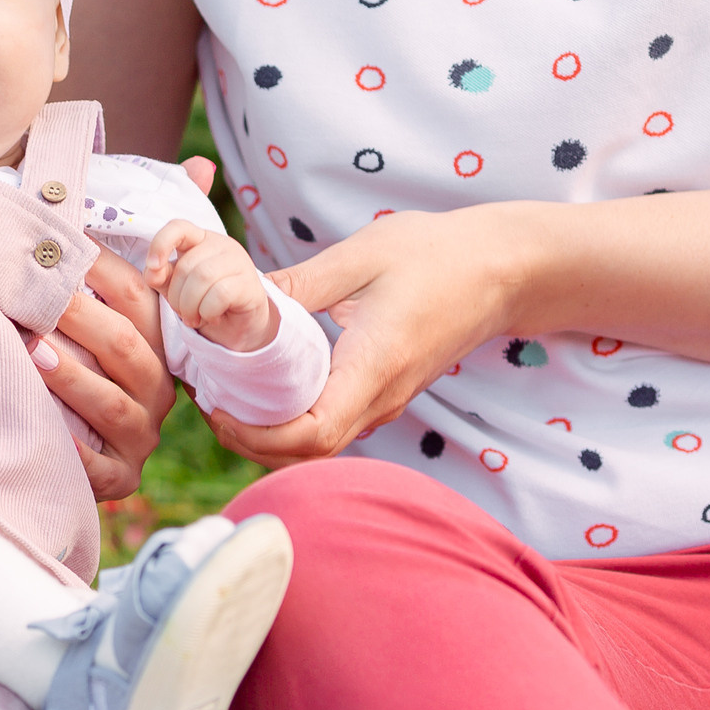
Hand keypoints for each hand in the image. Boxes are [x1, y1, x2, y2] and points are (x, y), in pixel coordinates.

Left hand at [34, 250, 175, 499]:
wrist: (87, 458)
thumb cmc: (81, 376)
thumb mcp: (94, 335)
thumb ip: (88, 290)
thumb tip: (95, 213)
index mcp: (154, 347)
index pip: (137, 298)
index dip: (102, 267)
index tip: (62, 242)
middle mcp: (156, 390)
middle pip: (125, 347)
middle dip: (80, 317)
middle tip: (35, 295)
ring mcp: (140, 436)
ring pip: (112, 404)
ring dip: (71, 377)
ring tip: (31, 351)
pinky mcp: (120, 478)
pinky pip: (99, 467)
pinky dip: (76, 452)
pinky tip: (48, 432)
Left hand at [144, 220, 277, 351]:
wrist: (238, 328)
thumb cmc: (204, 303)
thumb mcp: (175, 288)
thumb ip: (160, 276)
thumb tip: (152, 271)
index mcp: (199, 239)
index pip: (178, 227)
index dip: (160, 244)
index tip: (152, 267)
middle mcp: (221, 244)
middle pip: (186, 265)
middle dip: (176, 296)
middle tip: (182, 313)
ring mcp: (238, 261)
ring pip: (203, 277)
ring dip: (190, 306)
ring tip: (194, 318)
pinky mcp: (249, 283)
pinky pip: (220, 294)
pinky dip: (208, 312)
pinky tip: (211, 317)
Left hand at [207, 207, 518, 466]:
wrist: (502, 271)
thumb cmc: (436, 256)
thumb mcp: (359, 257)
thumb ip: (298, 284)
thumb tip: (237, 298)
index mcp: (372, 368)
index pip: (311, 434)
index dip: (256, 434)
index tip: (216, 406)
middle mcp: (380, 398)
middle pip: (307, 453)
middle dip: (249, 440)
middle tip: (207, 399)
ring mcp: (385, 400)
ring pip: (319, 444)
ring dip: (268, 432)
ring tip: (227, 393)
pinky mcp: (385, 392)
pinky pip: (333, 423)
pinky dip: (292, 418)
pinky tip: (266, 384)